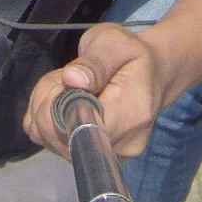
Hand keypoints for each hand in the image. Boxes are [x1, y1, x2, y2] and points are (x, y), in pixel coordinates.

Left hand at [26, 23, 166, 156]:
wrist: (153, 75)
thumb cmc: (130, 54)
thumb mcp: (114, 43)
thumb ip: (94, 61)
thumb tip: (71, 79)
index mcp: (132, 113)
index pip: (80, 126)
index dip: (57, 106)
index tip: (63, 80)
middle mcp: (124, 145)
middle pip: (62, 139)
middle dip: (48, 106)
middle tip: (66, 79)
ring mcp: (113, 156)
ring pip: (54, 143)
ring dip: (48, 113)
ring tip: (71, 90)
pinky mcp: (98, 158)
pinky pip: (57, 146)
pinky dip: (52, 124)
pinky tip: (68, 106)